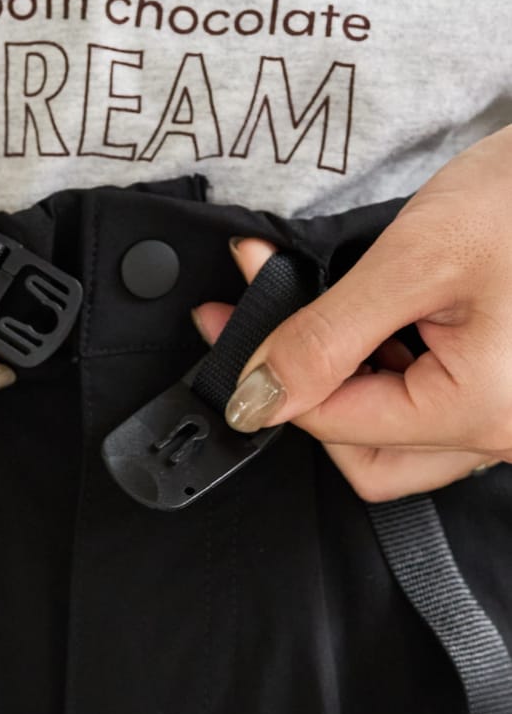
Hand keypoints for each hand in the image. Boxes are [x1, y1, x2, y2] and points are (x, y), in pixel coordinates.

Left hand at [191, 125, 511, 500]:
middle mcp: (502, 430)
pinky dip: (384, 373)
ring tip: (334, 317)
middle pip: (367, 455)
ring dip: (347, 386)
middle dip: (311, 396)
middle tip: (275, 332)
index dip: (271, 374)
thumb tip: (258, 396)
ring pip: (395, 439)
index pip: (336, 422)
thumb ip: (327, 336)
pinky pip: (426, 407)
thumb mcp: (417, 258)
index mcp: (483, 411)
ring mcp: (507, 415)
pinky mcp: (504, 389)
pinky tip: (376, 326)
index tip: (229, 322)